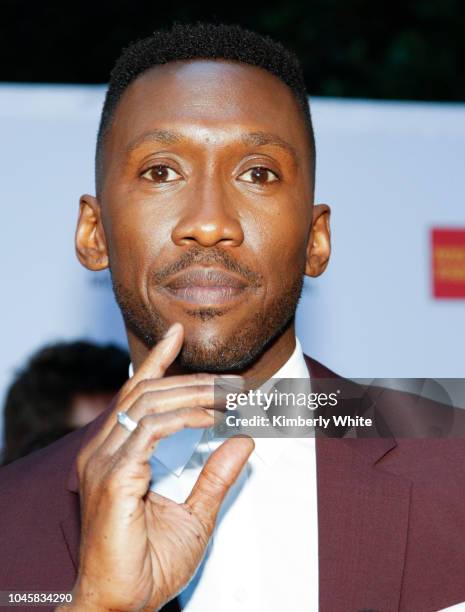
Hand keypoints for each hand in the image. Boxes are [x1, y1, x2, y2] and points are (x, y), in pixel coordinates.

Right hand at [67, 323, 253, 610]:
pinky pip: (151, 432)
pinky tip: (210, 419)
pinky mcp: (113, 479)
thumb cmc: (150, 563)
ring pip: (148, 405)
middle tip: (230, 380)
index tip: (177, 333)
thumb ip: (217, 476)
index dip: (157, 361)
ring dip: (192, 394)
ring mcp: (104, 462)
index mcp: (116, 454)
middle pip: (146, 394)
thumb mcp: (195, 514)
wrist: (122, 604)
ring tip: (228, 395)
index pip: (135, 395)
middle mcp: (103, 451)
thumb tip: (244, 441)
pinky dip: (183, 419)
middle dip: (190, 380)